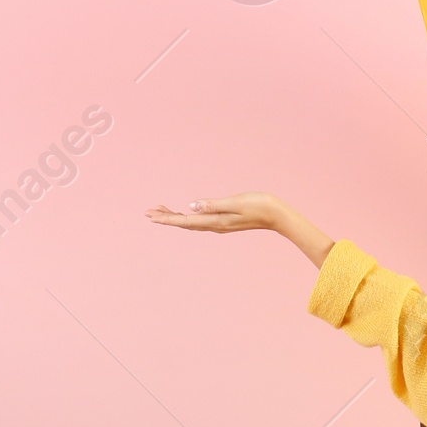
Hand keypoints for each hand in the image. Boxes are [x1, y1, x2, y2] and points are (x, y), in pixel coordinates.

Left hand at [147, 193, 334, 268]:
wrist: (278, 215)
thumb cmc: (259, 205)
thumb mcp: (235, 202)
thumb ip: (213, 204)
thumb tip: (191, 206)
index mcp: (215, 221)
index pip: (184, 221)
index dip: (166, 218)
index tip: (150, 214)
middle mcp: (215, 225)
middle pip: (184, 223)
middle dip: (166, 217)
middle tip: (148, 212)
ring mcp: (220, 224)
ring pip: (191, 223)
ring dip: (175, 217)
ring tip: (161, 210)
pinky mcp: (224, 221)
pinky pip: (199, 221)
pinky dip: (187, 217)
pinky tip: (185, 213)